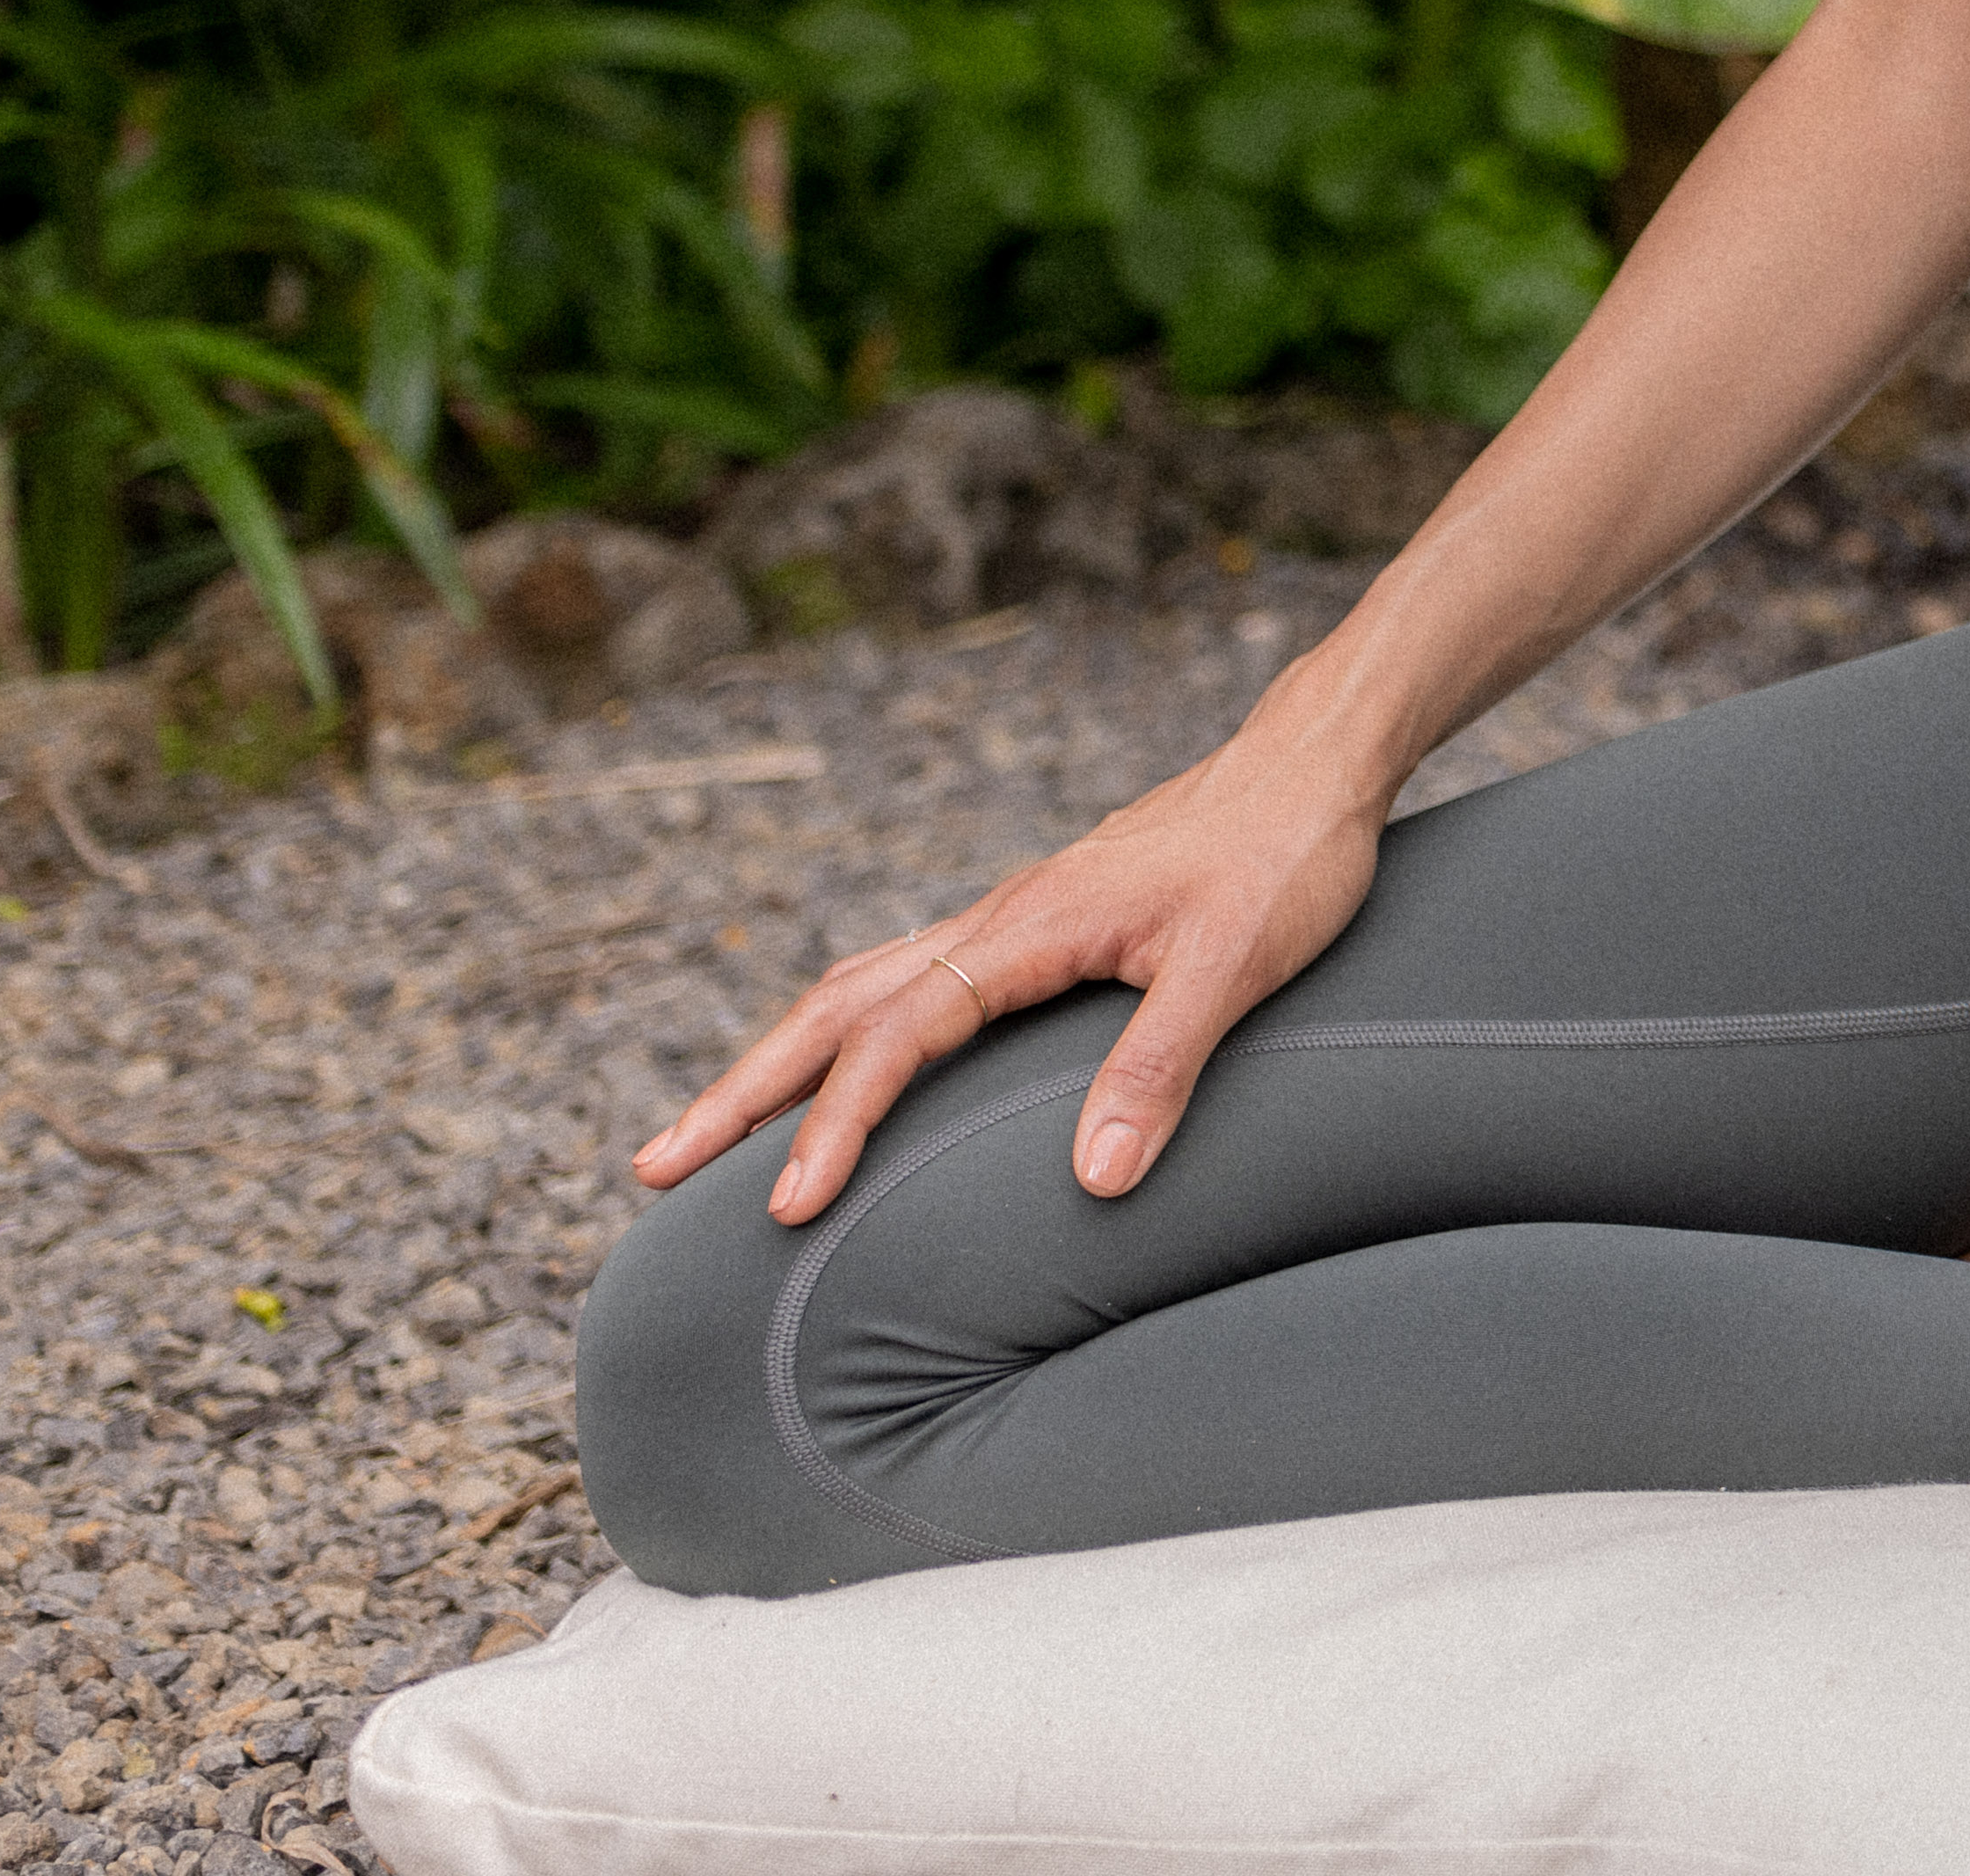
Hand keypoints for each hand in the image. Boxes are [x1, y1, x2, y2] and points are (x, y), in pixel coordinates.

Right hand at [625, 710, 1389, 1225]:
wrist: (1316, 764)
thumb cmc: (1288, 857)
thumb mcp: (1239, 964)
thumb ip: (1163, 1065)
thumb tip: (1095, 1183)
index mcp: (1029, 928)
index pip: (899, 1037)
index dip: (837, 1124)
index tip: (787, 1206)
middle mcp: (1001, 918)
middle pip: (838, 1006)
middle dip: (744, 1090)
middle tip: (653, 1167)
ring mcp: (1014, 917)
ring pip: (864, 987)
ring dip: (783, 1059)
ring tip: (711, 1133)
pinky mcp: (1041, 922)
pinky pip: (914, 980)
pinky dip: (852, 1030)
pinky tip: (849, 1070)